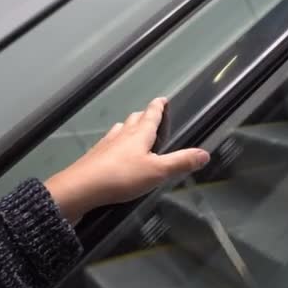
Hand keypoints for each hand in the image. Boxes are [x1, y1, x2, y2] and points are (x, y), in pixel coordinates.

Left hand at [45, 97, 209, 222]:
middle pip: (134, 119)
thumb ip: (181, 162)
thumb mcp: (157, 171)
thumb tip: (205, 153)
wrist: (81, 188)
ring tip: (132, 129)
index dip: (158, 106)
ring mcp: (106, 144)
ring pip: (120, 130)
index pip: (151, 115)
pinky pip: (108, 144)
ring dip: (128, 127)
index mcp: (140, 134)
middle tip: (150, 115)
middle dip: (144, 116)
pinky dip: (115, 143)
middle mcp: (122, 135)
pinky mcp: (94, 157)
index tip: (162, 99)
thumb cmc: (122, 177)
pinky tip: (113, 151)